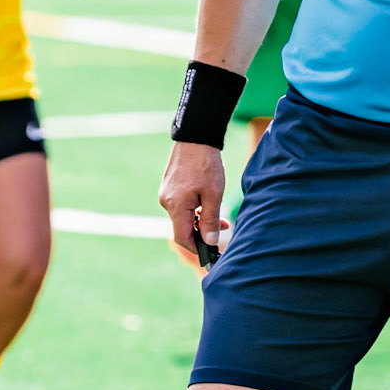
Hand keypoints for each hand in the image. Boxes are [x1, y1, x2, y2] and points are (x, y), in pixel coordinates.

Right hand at [159, 141, 226, 267]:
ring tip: (219, 214)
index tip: (212, 252)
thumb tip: (210, 242)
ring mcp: (166, 195)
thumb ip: (210, 220)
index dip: (197, 248)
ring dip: (199, 220)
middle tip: (223, 228)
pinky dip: (194, 210)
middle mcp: (166, 202)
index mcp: (176, 206)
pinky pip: (180, 207)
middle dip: (202, 233)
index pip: (182, 238)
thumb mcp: (213, 194)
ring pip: (182, 217)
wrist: (195, 138)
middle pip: (182, 228)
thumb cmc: (206, 165)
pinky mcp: (168, 188)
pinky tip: (206, 202)